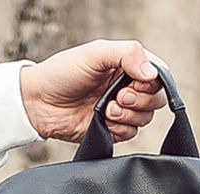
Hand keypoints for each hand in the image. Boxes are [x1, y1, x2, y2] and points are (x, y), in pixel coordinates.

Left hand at [19, 39, 166, 142]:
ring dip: (127, 115)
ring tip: (106, 109)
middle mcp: (128, 87)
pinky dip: (119, 128)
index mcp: (128, 65)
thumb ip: (128, 54)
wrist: (40, 103)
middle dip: (139, 101)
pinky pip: (132, 134)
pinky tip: (103, 120)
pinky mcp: (114, 129)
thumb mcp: (96, 53)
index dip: (151, 83)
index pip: (158, 76)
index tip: (131, 82)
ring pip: (146, 119)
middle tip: (117, 97)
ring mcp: (122, 110)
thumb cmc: (63, 73)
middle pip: (157, 100)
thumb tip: (153, 73)